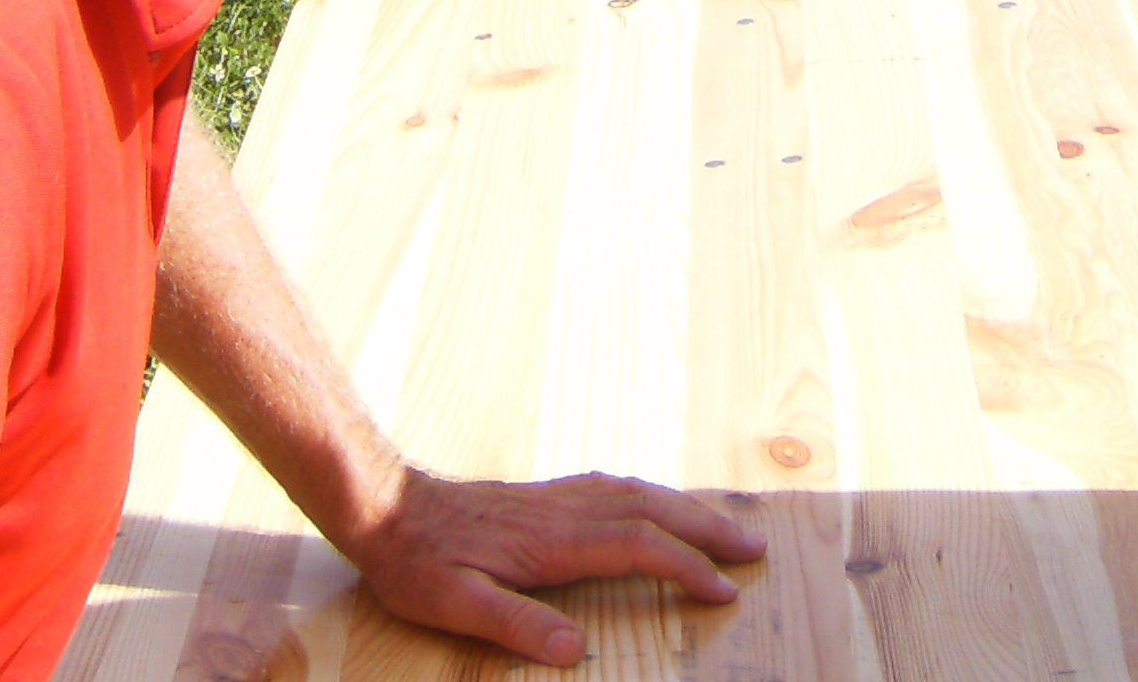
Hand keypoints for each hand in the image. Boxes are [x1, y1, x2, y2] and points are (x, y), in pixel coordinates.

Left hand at [340, 463, 763, 666]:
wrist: (383, 504)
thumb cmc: (417, 562)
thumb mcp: (456, 605)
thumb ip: (516, 624)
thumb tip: (574, 651)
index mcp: (551, 540)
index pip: (636, 546)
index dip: (684, 566)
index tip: (724, 591)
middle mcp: (562, 509)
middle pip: (650, 507)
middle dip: (706, 525)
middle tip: (754, 546)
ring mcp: (553, 497)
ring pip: (634, 491)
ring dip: (684, 505)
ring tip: (722, 524)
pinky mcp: (541, 495)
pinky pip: (612, 487)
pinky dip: (649, 495)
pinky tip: (653, 504)